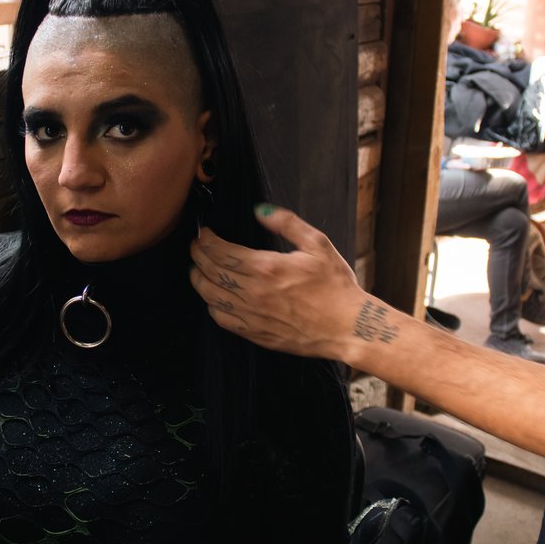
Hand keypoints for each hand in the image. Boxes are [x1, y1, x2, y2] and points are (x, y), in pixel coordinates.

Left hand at [189, 204, 365, 360]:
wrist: (348, 327)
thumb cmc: (336, 285)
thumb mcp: (318, 244)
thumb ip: (287, 223)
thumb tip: (260, 209)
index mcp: (266, 267)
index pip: (220, 252)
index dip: (205, 241)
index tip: (203, 234)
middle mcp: (253, 292)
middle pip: (210, 272)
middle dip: (198, 256)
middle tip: (196, 248)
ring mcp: (253, 316)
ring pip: (211, 297)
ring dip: (199, 281)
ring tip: (197, 270)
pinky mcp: (257, 334)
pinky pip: (223, 320)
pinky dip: (212, 306)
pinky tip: (213, 298)